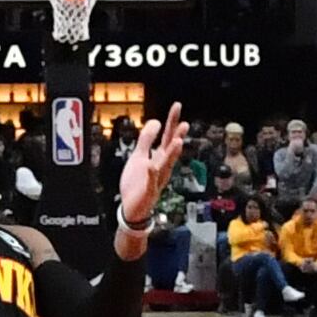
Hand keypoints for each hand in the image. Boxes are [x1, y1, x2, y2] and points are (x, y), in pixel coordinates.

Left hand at [117, 104, 184, 235]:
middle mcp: (161, 167)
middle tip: (184, 121)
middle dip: (176, 135)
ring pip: (166, 165)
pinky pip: (150, 182)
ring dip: (172, 154)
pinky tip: (152, 166)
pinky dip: (151, 174)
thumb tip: (156, 121)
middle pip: (170, 148)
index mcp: (159, 157)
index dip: (172, 122)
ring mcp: (156, 179)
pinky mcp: (148, 191)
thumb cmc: (137, 184)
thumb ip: (146, 139)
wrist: (133, 209)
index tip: (177, 106)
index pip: (167, 136)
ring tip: (177, 141)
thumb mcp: (139, 156)